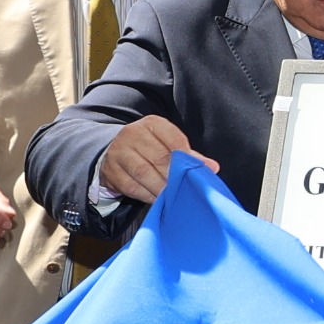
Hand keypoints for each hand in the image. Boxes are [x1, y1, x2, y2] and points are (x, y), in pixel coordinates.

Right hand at [99, 116, 217, 202]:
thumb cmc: (149, 149)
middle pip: (159, 156)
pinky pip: (131, 185)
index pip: (174, 138)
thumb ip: (189, 156)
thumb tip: (212, 167)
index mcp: (152, 124)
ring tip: (171, 197)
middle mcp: (133, 133)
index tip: (194, 172)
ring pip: (143, 172)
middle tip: (184, 190)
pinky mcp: (111, 170)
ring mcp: (120, 151)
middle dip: (174, 176)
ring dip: (160, 187)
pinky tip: (156, 200)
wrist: (114, 153)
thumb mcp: (167, 145)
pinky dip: (146, 195)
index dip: (186, 157)